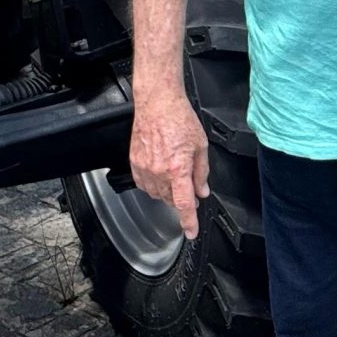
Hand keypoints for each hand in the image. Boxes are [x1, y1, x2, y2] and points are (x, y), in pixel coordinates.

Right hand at [129, 89, 209, 239]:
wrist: (157, 103)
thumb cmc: (180, 119)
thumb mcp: (200, 146)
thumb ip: (201, 173)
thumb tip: (201, 191)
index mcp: (178, 168)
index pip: (183, 203)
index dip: (188, 221)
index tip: (191, 232)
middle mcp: (159, 171)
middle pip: (170, 199)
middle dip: (181, 198)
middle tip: (189, 187)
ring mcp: (144, 167)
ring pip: (156, 194)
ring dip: (167, 192)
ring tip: (175, 175)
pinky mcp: (134, 162)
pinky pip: (143, 185)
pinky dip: (153, 185)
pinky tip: (160, 176)